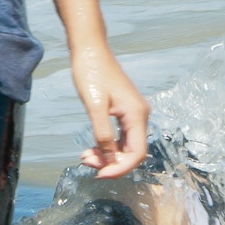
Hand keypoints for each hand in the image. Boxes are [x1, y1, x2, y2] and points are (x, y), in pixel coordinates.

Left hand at [70, 44, 148, 177]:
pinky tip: (91, 148)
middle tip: (86, 162)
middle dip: (111, 162)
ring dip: (107, 155)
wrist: (89, 49)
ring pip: (125, 145)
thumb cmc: (91, 72)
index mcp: (137, 114)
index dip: (120, 168)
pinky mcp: (124, 110)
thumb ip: (103, 134)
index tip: (100, 175)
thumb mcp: (94, 106)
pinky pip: (120, 136)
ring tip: (85, 156)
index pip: (137, 153)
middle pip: (132, 151)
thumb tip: (109, 159)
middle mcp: (140, 115)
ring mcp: (133, 112)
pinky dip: (107, 144)